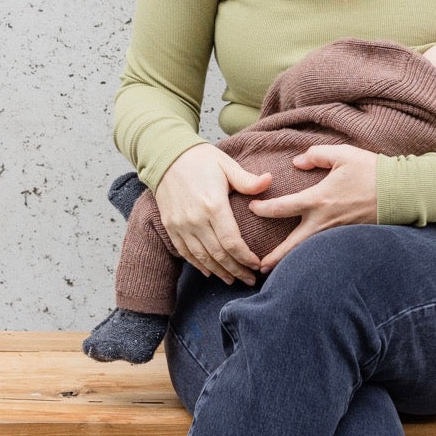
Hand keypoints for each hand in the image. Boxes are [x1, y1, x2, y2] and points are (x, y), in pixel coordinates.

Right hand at [153, 144, 271, 284]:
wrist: (166, 156)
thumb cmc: (200, 159)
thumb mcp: (226, 165)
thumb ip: (248, 180)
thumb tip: (269, 180)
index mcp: (213, 205)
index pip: (232, 241)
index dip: (245, 258)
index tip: (256, 265)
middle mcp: (195, 219)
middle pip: (218, 254)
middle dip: (236, 270)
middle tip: (250, 280)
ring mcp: (180, 225)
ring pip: (202, 257)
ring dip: (219, 272)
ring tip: (233, 280)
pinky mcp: (170, 226)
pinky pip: (185, 252)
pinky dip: (198, 265)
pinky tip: (210, 272)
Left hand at [247, 144, 378, 270]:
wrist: (400, 192)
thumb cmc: (372, 171)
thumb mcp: (342, 154)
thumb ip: (316, 155)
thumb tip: (297, 161)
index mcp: (318, 199)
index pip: (282, 208)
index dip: (263, 208)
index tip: (252, 208)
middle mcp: (324, 221)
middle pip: (292, 244)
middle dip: (275, 257)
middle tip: (258, 265)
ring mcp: (337, 232)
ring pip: (308, 250)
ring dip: (292, 261)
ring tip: (276, 271)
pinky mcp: (348, 237)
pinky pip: (325, 249)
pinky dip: (311, 256)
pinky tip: (305, 262)